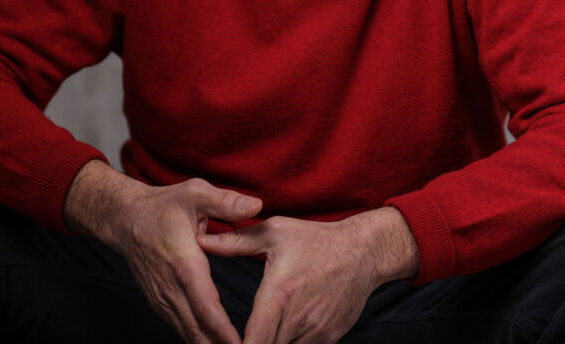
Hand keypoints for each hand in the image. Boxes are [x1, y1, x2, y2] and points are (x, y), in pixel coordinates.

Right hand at [65, 161, 261, 342]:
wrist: (124, 218)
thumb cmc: (163, 205)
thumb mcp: (195, 193)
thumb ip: (226, 201)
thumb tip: (256, 206)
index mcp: (183, 262)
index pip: (205, 305)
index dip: (223, 330)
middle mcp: (170, 286)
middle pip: (197, 328)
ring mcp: (162, 297)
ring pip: (187, 332)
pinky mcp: (159, 301)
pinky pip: (179, 326)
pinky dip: (196, 338)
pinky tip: (213, 343)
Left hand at [197, 207, 418, 343]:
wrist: (363, 252)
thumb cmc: (316, 240)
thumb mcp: (276, 231)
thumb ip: (236, 241)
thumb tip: (201, 241)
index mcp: (280, 293)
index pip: (253, 340)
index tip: (221, 342)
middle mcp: (298, 318)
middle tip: (233, 339)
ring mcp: (315, 331)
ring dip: (270, 343)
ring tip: (258, 335)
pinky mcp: (328, 338)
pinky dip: (289, 343)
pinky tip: (281, 332)